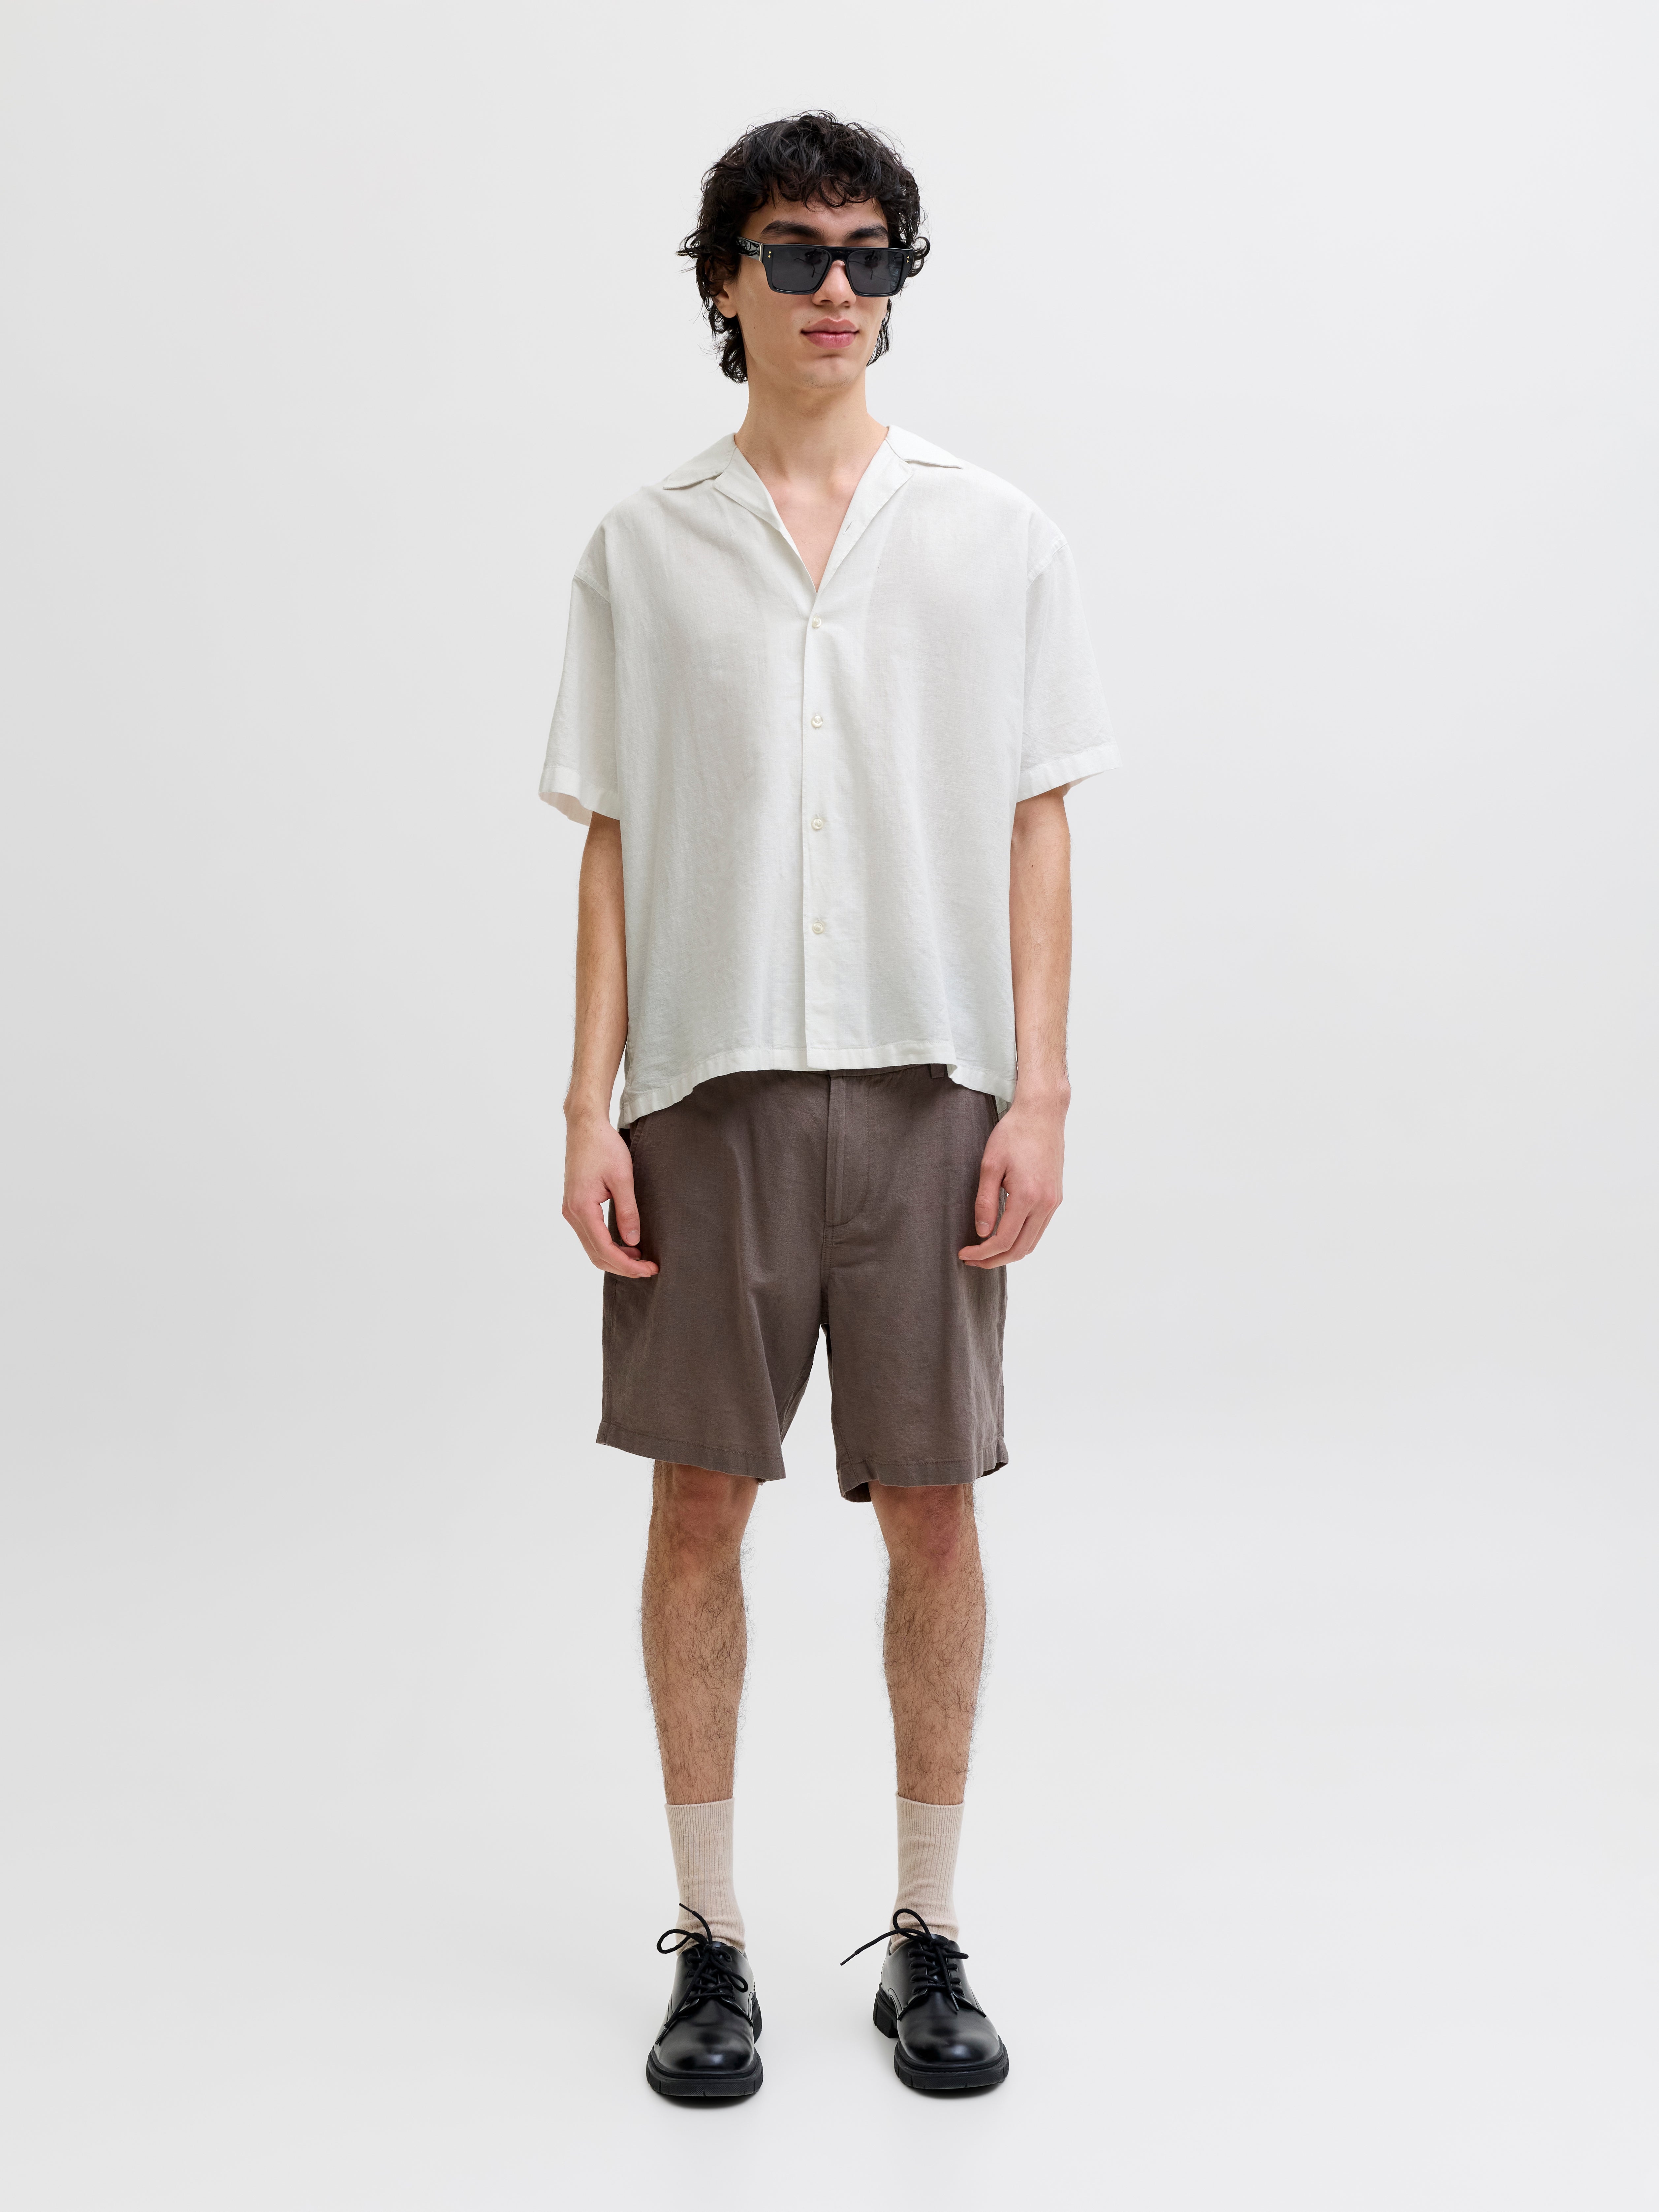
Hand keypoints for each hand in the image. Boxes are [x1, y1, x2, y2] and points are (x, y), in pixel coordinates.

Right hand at [562, 1108, 658, 1277]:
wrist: (585, 1127)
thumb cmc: (604, 1147)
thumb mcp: (622, 1178)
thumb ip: (628, 1211)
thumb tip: (634, 1241)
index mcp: (582, 1208)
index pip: (604, 1249)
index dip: (627, 1265)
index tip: (649, 1269)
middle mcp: (572, 1213)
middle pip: (596, 1254)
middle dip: (622, 1267)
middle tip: (649, 1269)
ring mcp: (571, 1211)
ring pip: (592, 1247)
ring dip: (615, 1258)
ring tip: (641, 1259)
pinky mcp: (575, 1206)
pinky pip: (590, 1235)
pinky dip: (607, 1246)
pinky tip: (627, 1245)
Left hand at [958, 1095, 1065, 1267]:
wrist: (1042, 1114)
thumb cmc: (1013, 1134)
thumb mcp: (990, 1165)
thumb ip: (985, 1202)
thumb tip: (982, 1232)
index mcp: (1027, 1196)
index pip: (1003, 1240)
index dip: (982, 1253)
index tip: (964, 1253)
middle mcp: (1045, 1204)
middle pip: (1020, 1249)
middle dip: (994, 1260)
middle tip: (972, 1260)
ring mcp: (1053, 1202)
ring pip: (1032, 1243)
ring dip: (1009, 1253)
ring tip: (985, 1252)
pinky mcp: (1055, 1198)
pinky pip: (1039, 1230)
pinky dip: (1021, 1240)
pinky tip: (1004, 1236)